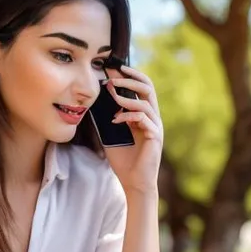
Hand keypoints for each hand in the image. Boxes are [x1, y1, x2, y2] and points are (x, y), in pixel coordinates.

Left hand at [104, 65, 162, 193]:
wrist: (133, 182)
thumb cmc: (124, 161)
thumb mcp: (111, 135)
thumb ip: (108, 119)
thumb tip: (95, 103)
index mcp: (144, 116)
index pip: (142, 88)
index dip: (130, 77)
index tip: (114, 68)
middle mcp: (153, 118)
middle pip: (148, 88)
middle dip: (131, 78)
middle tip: (115, 74)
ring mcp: (155, 127)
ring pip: (146, 102)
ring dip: (126, 96)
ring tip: (111, 95)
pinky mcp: (155, 137)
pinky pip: (143, 118)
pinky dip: (128, 115)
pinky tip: (115, 120)